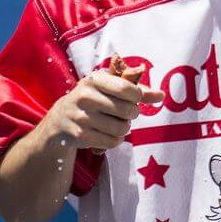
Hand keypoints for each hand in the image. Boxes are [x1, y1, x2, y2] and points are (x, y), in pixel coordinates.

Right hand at [45, 70, 164, 151]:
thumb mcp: (107, 90)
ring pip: (122, 128)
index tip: (132, 98)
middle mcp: (85, 96)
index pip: (127, 88)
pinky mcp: (80, 135)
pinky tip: (104, 134)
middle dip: (130, 114)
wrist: (59, 121)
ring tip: (112, 124)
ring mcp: (81, 116)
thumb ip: (135, 91)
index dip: (136, 96)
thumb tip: (161, 95)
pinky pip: (112, 141)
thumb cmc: (91, 101)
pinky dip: (114, 140)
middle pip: (128, 111)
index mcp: (93, 80)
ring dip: (123, 129)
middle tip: (122, 113)